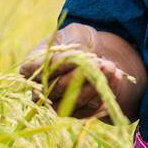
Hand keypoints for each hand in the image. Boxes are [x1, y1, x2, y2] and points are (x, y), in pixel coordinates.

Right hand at [19, 26, 134, 119]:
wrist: (94, 54)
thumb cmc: (77, 40)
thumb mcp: (75, 34)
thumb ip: (75, 46)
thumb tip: (80, 60)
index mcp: (31, 66)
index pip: (44, 67)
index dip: (64, 63)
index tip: (84, 56)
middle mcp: (40, 89)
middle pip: (59, 87)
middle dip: (83, 75)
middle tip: (102, 63)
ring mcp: (56, 104)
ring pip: (75, 100)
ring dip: (96, 85)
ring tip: (111, 67)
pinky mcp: (74, 113)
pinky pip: (90, 109)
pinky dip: (104, 93)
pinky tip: (116, 78)